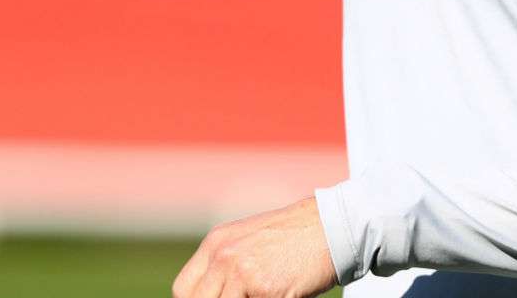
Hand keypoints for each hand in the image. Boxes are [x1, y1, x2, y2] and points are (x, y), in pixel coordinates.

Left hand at [172, 195, 337, 297]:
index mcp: (217, 244)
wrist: (332, 225)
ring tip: (265, 293)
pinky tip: (283, 293)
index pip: (184, 290)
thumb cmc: (295, 236)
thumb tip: (212, 291)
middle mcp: (224, 257)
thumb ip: (225, 262)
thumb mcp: (249, 239)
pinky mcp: (267, 291)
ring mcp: (244, 275)